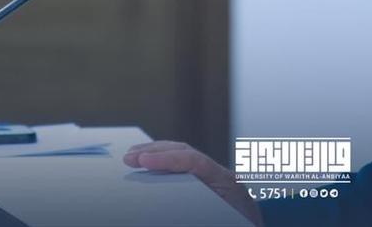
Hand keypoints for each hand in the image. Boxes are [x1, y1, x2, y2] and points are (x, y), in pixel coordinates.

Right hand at [124, 141, 263, 225]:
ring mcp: (219, 180)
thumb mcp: (222, 219)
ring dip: (159, 155)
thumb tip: (166, 205)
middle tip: (129, 158)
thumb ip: (195, 210)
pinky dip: (168, 166)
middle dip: (156, 152)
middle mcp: (225, 178)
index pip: (195, 162)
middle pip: (188, 153)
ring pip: (187, 158)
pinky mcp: (213, 187)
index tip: (143, 161)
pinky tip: (150, 169)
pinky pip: (188, 170)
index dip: (167, 159)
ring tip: (133, 157)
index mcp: (229, 185)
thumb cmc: (243, 225)